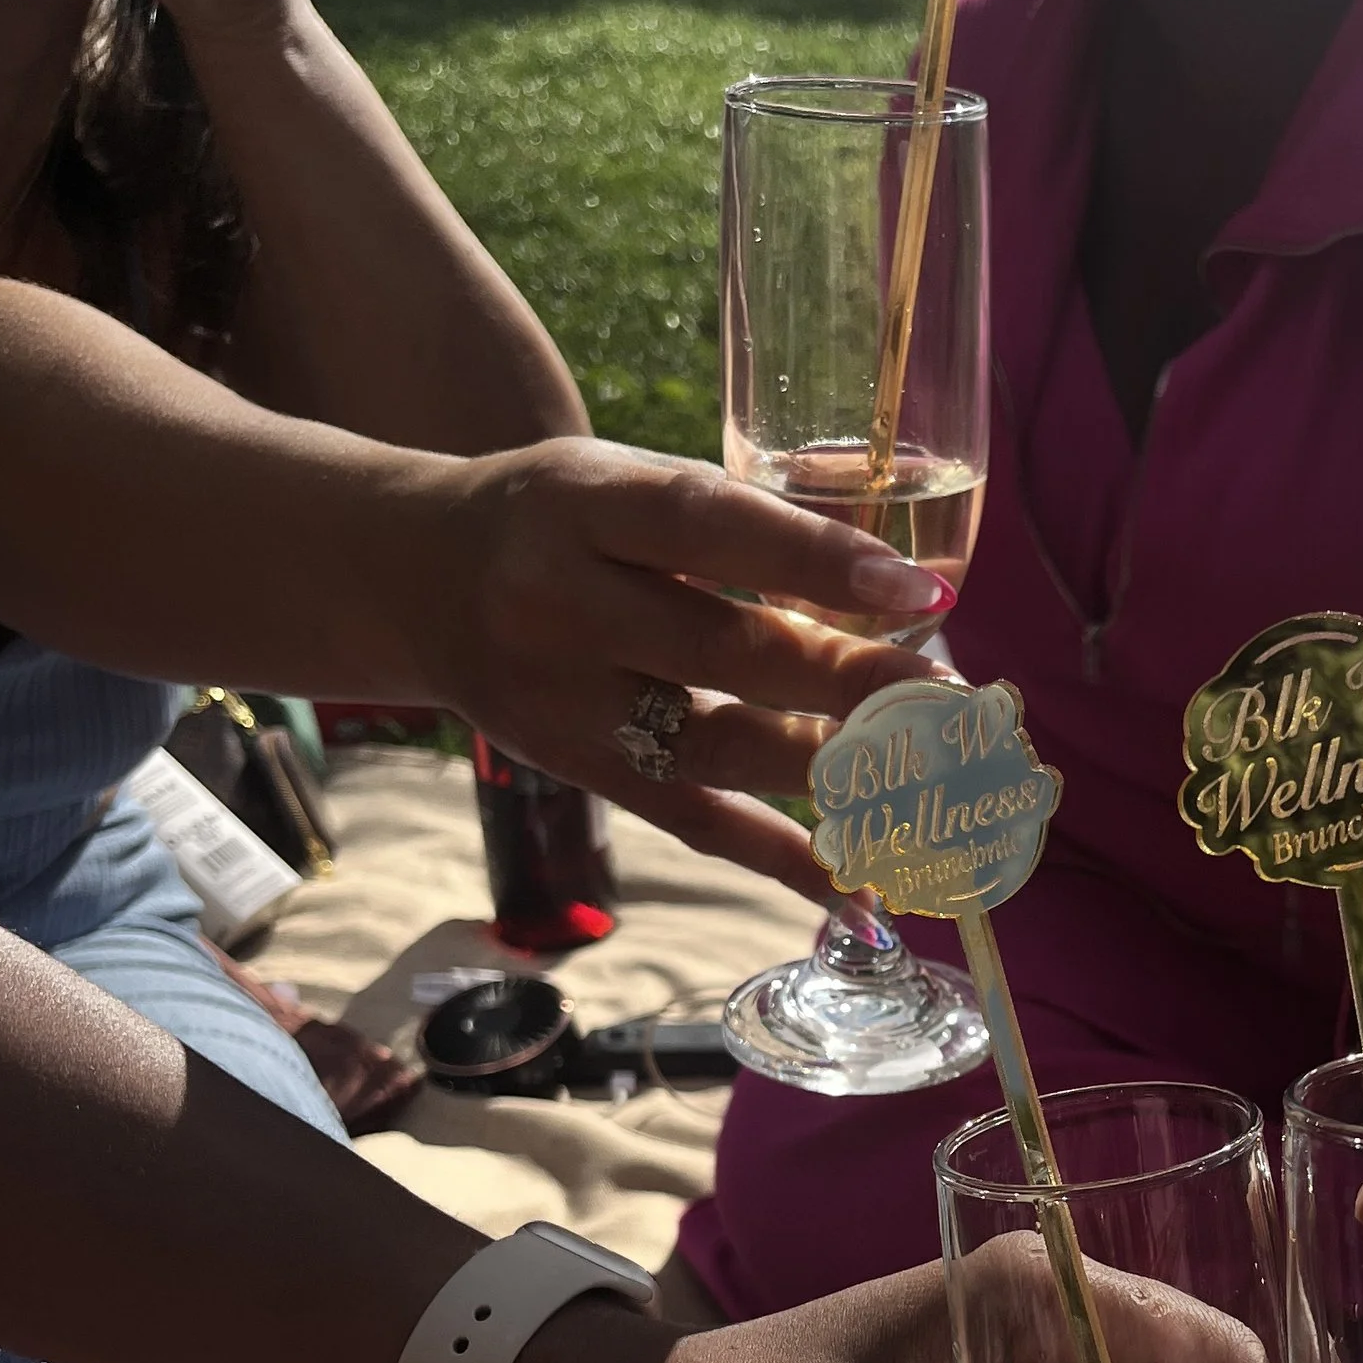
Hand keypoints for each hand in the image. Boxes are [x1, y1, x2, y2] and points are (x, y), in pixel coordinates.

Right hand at [413, 440, 952, 897]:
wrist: (410, 578)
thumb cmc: (555, 519)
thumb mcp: (617, 480)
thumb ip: (730, 522)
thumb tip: (891, 589)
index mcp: (584, 507)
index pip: (711, 528)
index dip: (817, 561)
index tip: (919, 591)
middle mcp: (565, 608)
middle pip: (724, 654)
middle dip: (850, 682)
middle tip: (953, 698)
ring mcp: (567, 704)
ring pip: (717, 749)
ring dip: (834, 768)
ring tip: (932, 773)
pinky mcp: (581, 772)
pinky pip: (692, 823)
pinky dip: (780, 858)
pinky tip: (860, 882)